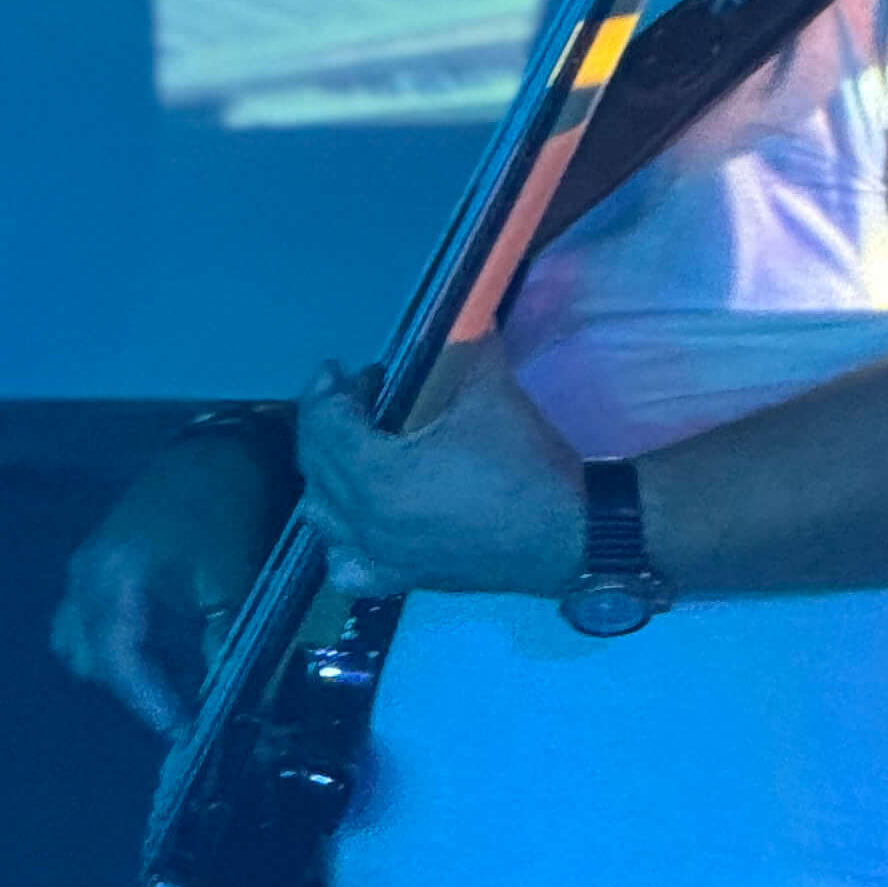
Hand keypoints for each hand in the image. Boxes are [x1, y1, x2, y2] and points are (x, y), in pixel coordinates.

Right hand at [52, 429, 288, 734]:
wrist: (221, 448)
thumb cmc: (228, 511)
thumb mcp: (232, 582)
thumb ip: (222, 646)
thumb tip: (225, 706)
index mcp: (111, 580)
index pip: (120, 663)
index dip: (152, 706)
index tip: (186, 738)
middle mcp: (84, 578)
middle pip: (96, 660)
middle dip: (138, 692)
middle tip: (187, 715)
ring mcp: (84, 569)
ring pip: (85, 644)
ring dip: (124, 670)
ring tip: (174, 685)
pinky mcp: (97, 564)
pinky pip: (90, 622)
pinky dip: (118, 645)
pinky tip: (161, 652)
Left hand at [292, 342, 584, 597]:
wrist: (572, 533)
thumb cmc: (526, 464)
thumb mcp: (490, 391)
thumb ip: (461, 345)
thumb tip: (457, 308)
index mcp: (378, 476)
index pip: (324, 427)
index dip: (326, 392)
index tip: (341, 370)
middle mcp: (366, 523)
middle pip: (315, 466)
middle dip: (328, 423)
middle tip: (358, 396)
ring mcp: (381, 557)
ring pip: (322, 516)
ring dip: (327, 477)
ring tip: (356, 449)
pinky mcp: (403, 578)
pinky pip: (348, 569)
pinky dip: (343, 543)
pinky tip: (361, 523)